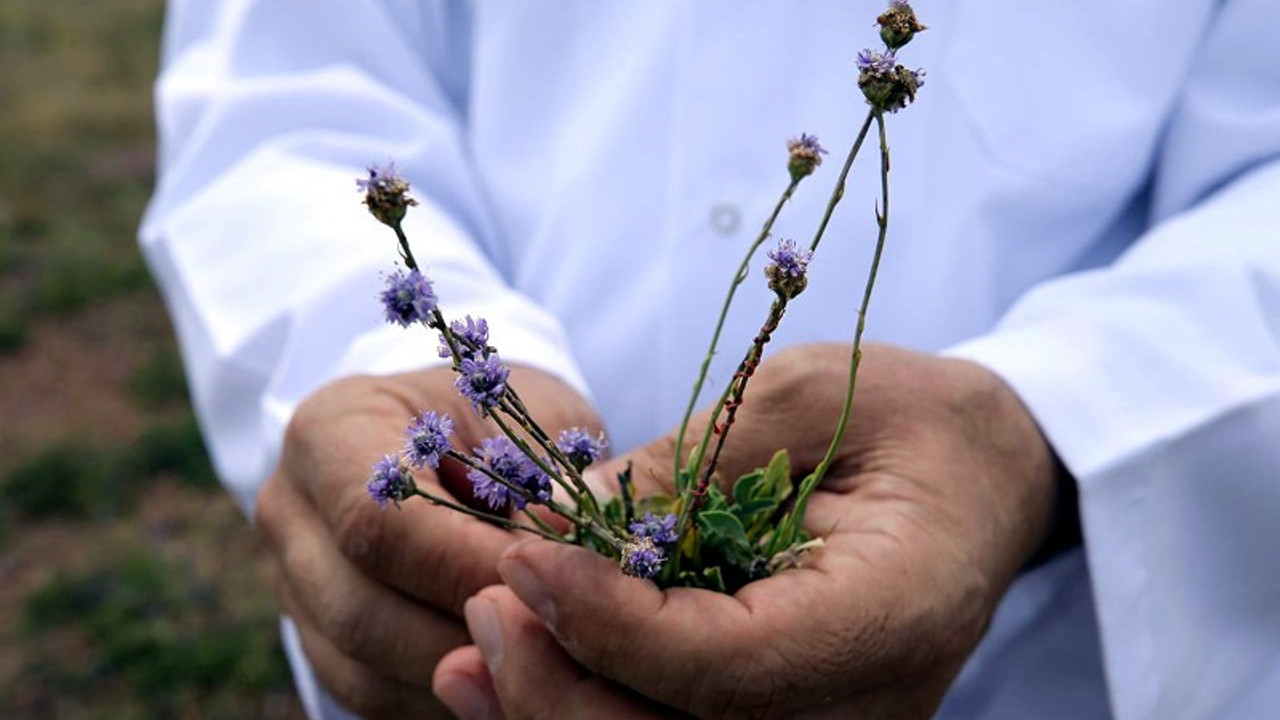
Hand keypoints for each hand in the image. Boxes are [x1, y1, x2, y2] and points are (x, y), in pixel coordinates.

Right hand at [254, 365, 601, 718]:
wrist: (465, 445)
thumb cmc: (502, 427)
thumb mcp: (531, 425)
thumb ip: (542, 474)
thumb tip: (559, 536)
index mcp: (330, 432)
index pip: (377, 524)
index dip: (467, 568)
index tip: (550, 586)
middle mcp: (290, 512)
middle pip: (362, 611)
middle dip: (469, 634)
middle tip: (556, 638)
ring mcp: (293, 587)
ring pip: (365, 671)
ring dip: (463, 678)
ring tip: (544, 660)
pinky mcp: (319, 643)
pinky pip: (374, 698)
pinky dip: (445, 699)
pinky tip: (509, 677)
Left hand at [433, 343, 1057, 718]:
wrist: (982, 477)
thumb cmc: (906, 417)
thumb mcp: (802, 396)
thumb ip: (687, 463)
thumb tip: (553, 522)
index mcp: (896, 615)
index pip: (733, 665)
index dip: (614, 626)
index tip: (523, 559)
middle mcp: (871, 705)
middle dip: (564, 690)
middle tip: (485, 607)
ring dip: (559, 716)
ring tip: (473, 653)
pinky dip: (589, 713)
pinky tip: (516, 675)